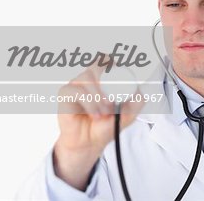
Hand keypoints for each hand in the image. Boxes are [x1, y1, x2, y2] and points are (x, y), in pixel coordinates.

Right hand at [54, 60, 141, 189]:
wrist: (90, 142)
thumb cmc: (106, 125)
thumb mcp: (128, 114)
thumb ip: (138, 101)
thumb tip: (138, 88)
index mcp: (104, 78)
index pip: (107, 60)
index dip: (113, 66)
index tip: (120, 81)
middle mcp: (90, 77)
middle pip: (98, 64)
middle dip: (107, 81)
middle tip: (112, 102)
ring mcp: (76, 83)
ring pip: (88, 78)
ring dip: (99, 98)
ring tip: (103, 113)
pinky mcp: (65, 93)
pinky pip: (77, 91)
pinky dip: (89, 104)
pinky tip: (94, 115)